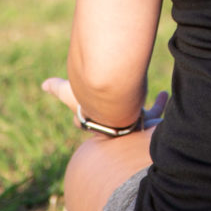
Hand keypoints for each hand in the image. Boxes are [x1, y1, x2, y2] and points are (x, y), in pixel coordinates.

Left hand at [41, 78, 167, 131]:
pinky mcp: (142, 121)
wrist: (110, 106)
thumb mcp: (68, 91)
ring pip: (139, 120)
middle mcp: (110, 126)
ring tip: (155, 98)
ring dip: (147, 110)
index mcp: (93, 122)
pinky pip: (154, 115)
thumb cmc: (87, 99)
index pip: (87, 122)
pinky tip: (165, 94)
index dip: (86, 116)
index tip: (90, 102)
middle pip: (116, 122)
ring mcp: (128, 125)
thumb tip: (45, 84)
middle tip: (123, 101)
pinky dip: (160, 105)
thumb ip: (58, 88)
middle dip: (121, 114)